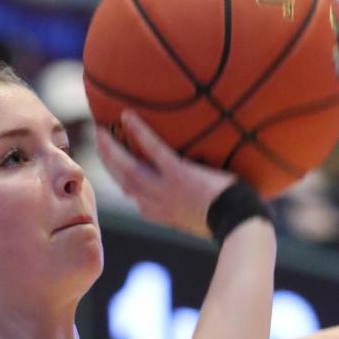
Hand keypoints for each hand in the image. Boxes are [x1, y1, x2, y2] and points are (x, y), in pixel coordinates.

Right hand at [95, 110, 235, 238]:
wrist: (240, 223)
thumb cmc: (232, 220)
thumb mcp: (207, 219)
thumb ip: (196, 209)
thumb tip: (203, 198)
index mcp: (166, 215)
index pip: (137, 200)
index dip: (122, 184)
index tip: (116, 171)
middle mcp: (160, 204)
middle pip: (124, 182)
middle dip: (108, 162)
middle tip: (99, 142)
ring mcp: (167, 190)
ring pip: (129, 169)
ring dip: (111, 150)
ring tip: (101, 131)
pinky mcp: (179, 175)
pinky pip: (154, 151)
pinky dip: (139, 132)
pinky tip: (127, 115)